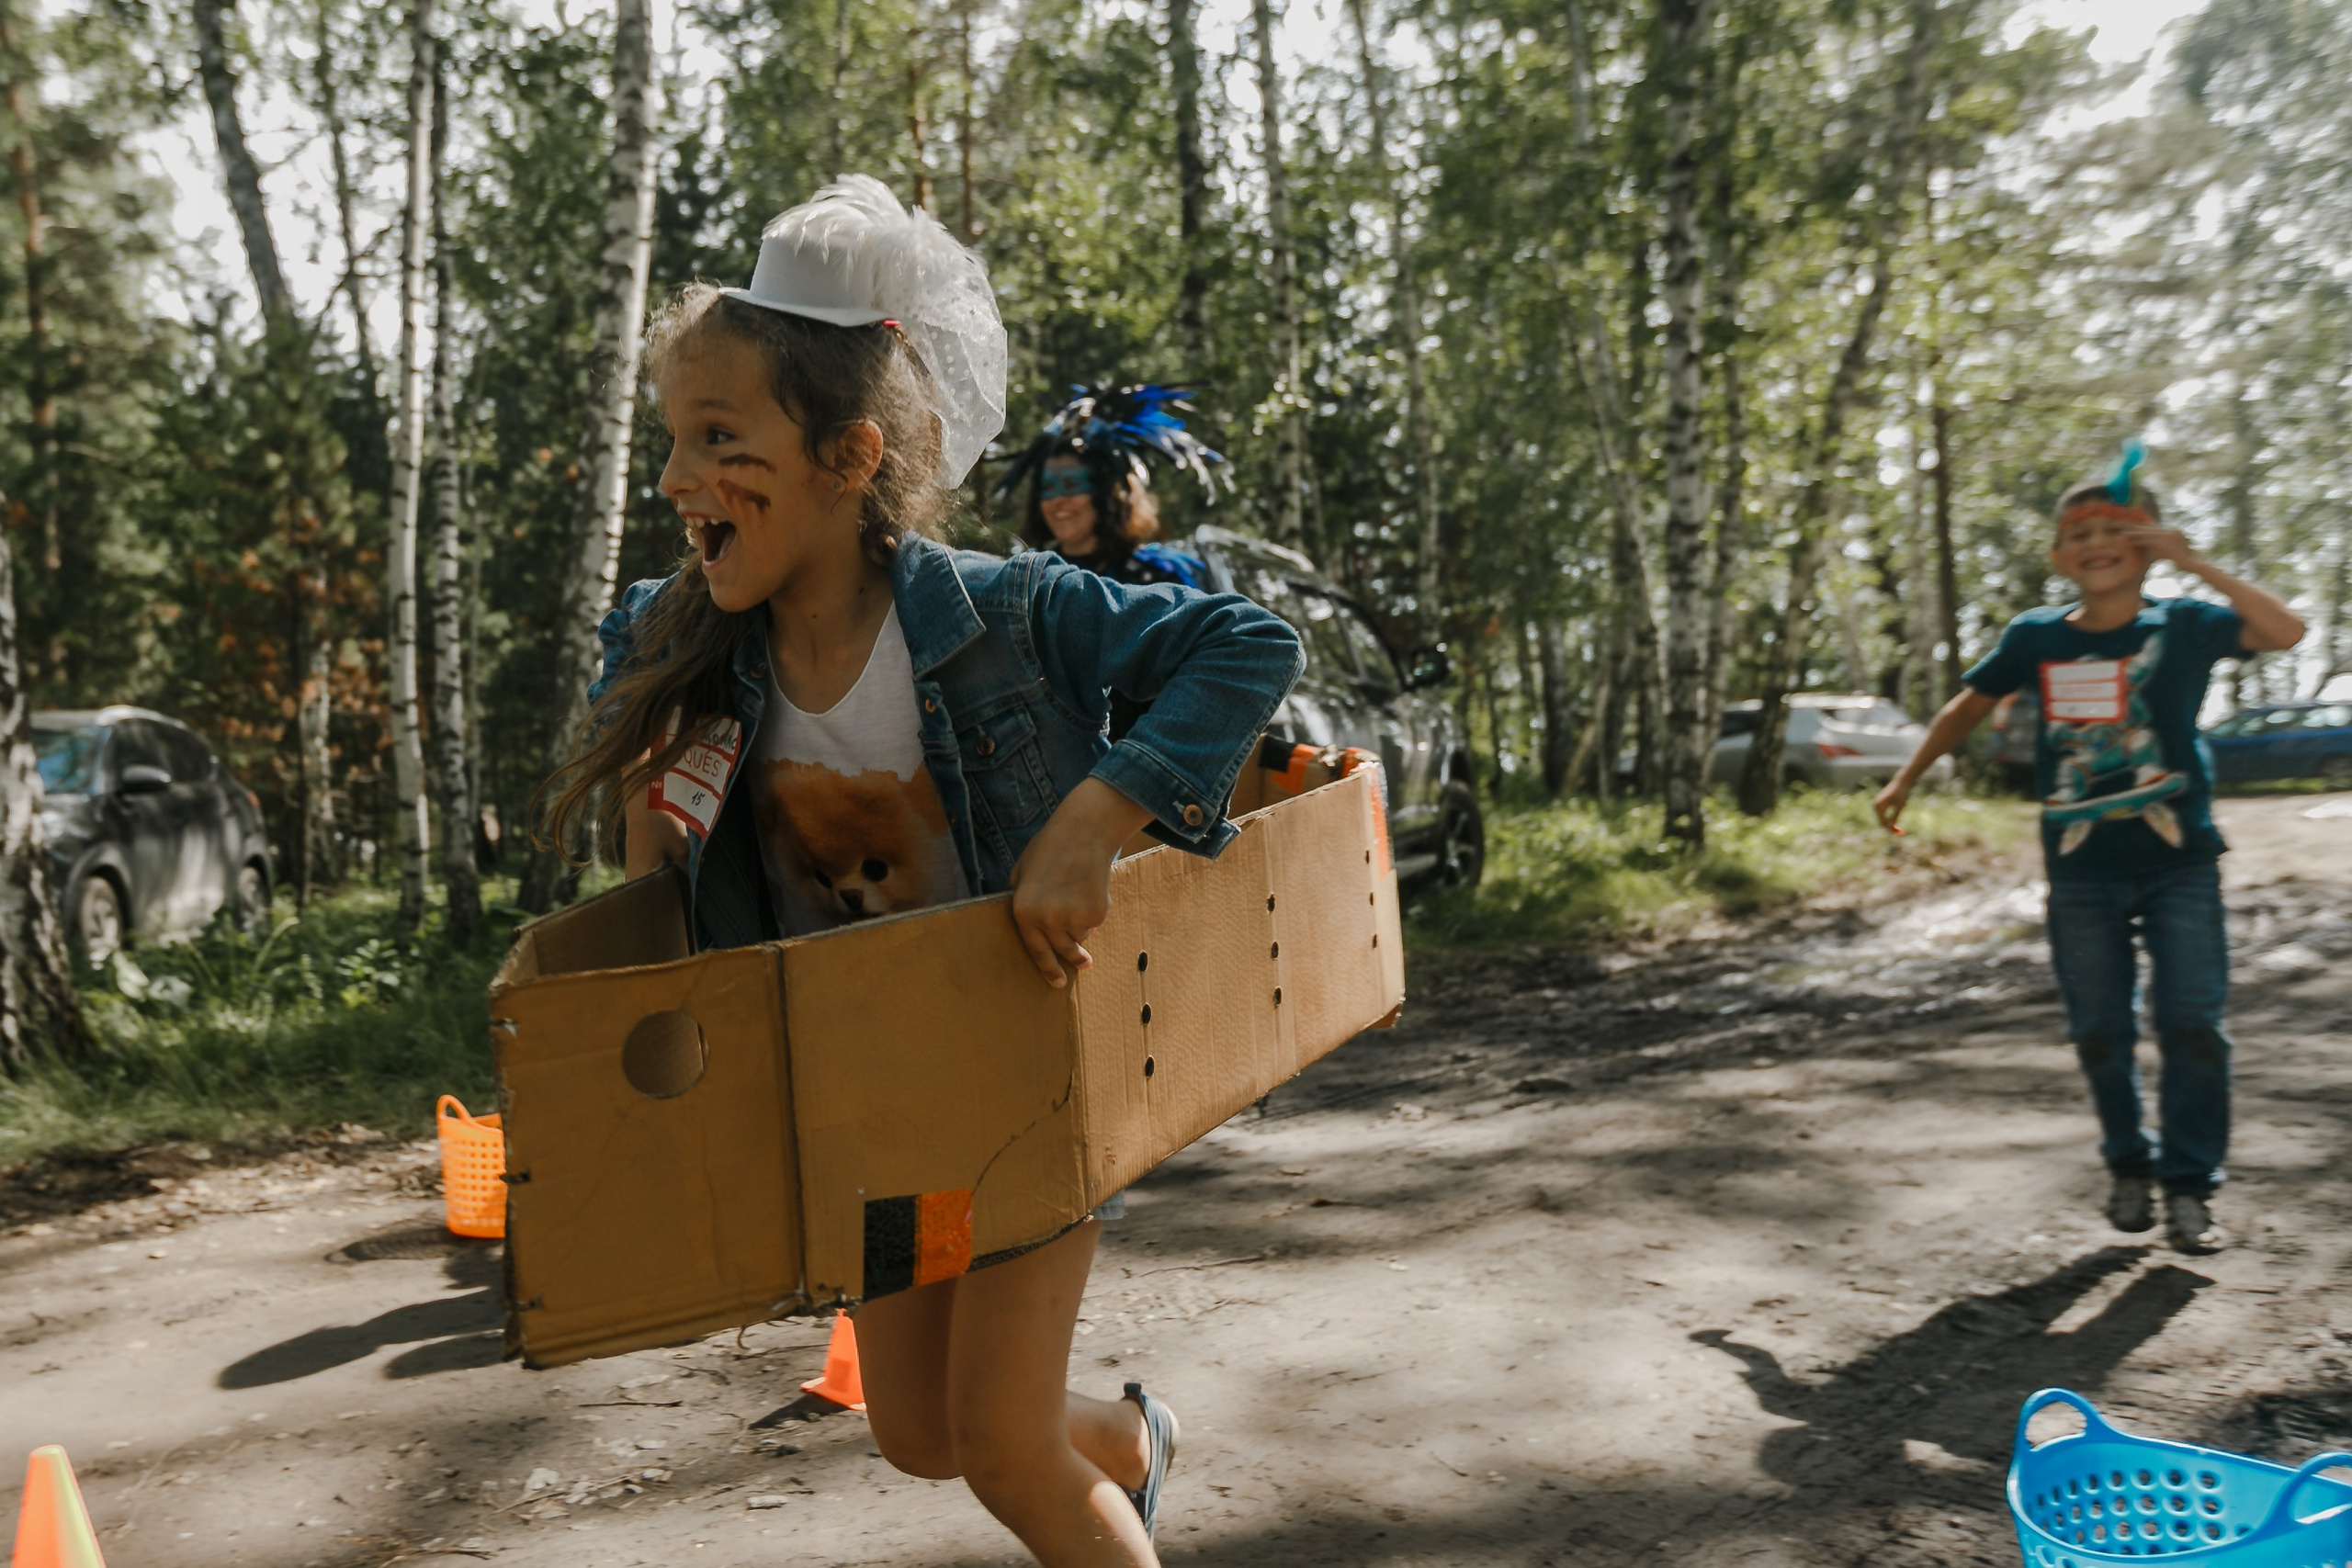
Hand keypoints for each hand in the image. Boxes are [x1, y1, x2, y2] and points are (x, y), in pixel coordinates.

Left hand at [1007, 777, 1153, 987]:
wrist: (1083, 833)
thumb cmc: (1050, 849)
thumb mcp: (1022, 873)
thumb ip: (1022, 900)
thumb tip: (1028, 924)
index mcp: (1023, 911)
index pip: (1036, 950)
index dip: (1048, 969)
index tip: (1058, 983)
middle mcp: (1046, 920)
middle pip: (1062, 948)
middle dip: (1073, 957)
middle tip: (1083, 964)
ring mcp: (1072, 918)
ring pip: (1080, 935)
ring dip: (1080, 924)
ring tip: (1079, 895)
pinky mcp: (1096, 913)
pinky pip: (1094, 923)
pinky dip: (1094, 912)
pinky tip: (1090, 888)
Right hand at [1872, 774, 1912, 835]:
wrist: (1902, 781)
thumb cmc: (1901, 793)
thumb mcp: (1899, 806)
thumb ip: (1894, 817)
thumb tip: (1890, 828)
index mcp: (1878, 805)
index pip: (1882, 821)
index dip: (1890, 828)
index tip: (1900, 832)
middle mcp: (1875, 805)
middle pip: (1881, 821)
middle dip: (1889, 827)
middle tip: (1901, 832)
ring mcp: (1877, 804)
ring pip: (1881, 818)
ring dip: (1889, 824)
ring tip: (1899, 829)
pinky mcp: (1880, 803)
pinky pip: (1882, 814)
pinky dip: (1888, 819)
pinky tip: (1895, 822)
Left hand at [2120, 522, 2196, 568]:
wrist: (2195, 566)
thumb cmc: (2186, 563)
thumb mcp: (2173, 553)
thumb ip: (2164, 548)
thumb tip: (2155, 549)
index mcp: (2174, 531)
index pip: (2155, 528)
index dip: (2143, 529)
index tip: (2133, 529)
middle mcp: (2172, 531)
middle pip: (2150, 528)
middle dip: (2136, 529)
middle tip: (2124, 528)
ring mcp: (2168, 535)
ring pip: (2147, 534)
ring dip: (2134, 534)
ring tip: (2122, 535)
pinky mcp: (2164, 543)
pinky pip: (2147, 541)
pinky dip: (2137, 542)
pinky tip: (2128, 543)